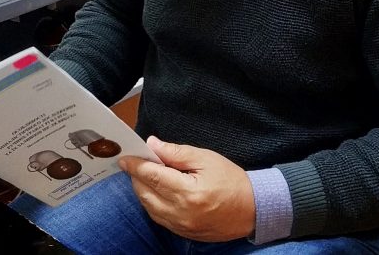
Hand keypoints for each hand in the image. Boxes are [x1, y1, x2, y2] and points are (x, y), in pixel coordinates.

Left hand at [119, 136, 254, 241]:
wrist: (253, 209)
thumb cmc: (232, 180)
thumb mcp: (206, 158)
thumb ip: (176, 153)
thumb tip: (152, 144)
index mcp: (188, 192)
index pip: (152, 176)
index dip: (136, 165)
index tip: (125, 157)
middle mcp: (181, 213)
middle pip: (145, 193)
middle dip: (137, 177)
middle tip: (134, 162)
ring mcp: (182, 226)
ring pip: (149, 207)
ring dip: (142, 190)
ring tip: (144, 175)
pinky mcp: (184, 233)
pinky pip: (159, 218)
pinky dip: (152, 203)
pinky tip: (155, 191)